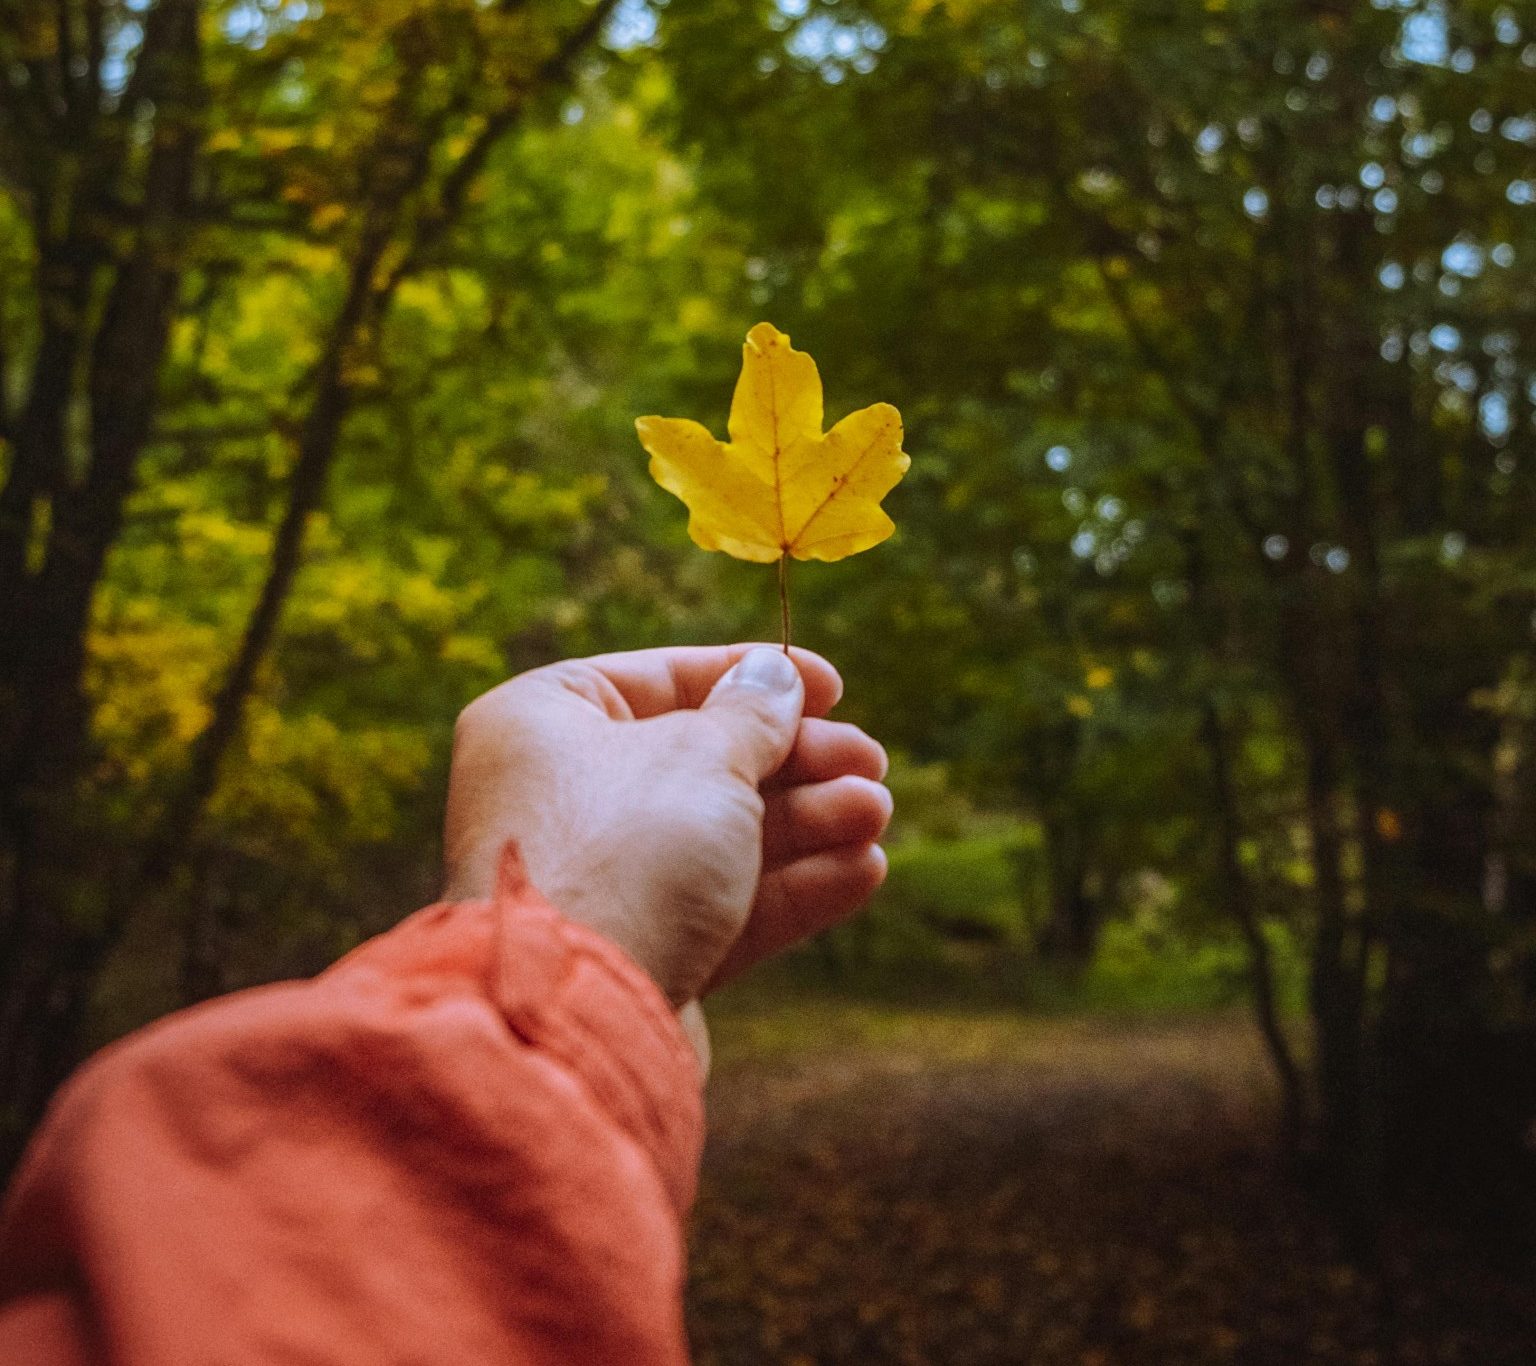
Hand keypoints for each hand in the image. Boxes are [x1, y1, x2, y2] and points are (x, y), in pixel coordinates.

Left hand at [442, 644, 890, 1006]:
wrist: (568, 1016)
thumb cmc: (624, 852)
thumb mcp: (702, 755)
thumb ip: (752, 715)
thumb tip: (775, 675)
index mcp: (543, 722)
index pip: (662, 679)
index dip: (753, 677)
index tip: (832, 686)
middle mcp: (561, 798)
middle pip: (703, 761)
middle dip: (798, 764)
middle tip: (871, 763)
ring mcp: (601, 881)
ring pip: (722, 839)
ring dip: (809, 823)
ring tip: (874, 814)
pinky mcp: (638, 953)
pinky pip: (723, 906)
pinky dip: (792, 887)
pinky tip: (862, 871)